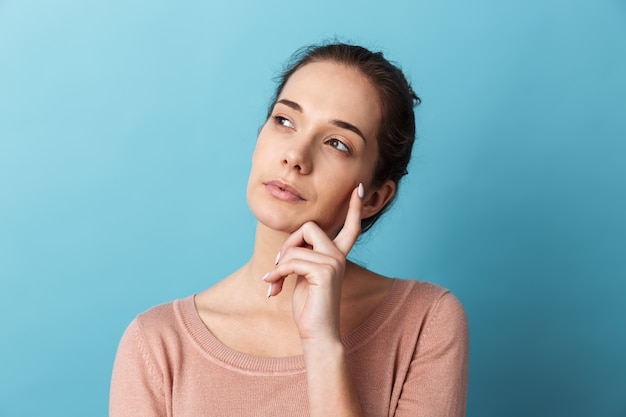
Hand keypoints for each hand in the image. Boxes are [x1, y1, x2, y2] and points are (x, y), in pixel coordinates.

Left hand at [263, 183, 363, 341]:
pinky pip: (292, 261)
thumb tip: (287, 247)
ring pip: (296, 246)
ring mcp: (334, 262)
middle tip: (278, 265)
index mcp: (338, 255)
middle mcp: (339, 256)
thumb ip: (303, 257)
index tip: (360, 188)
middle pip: (309, 227)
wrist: (318, 334)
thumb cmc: (310, 307)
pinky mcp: (325, 272)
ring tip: (274, 282)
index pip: (350, 227)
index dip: (354, 207)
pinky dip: (278, 273)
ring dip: (279, 265)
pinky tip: (273, 287)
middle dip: (288, 244)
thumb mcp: (304, 276)